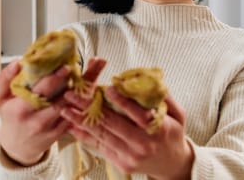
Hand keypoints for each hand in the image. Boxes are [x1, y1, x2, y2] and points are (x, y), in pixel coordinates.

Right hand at [0, 57, 106, 165]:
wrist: (17, 146)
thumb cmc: (10, 117)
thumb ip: (4, 79)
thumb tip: (18, 62)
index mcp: (21, 109)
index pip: (40, 92)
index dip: (55, 79)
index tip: (66, 66)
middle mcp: (38, 120)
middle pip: (62, 99)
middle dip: (75, 82)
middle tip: (87, 66)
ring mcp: (51, 128)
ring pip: (72, 107)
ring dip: (85, 89)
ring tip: (95, 68)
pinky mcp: (62, 133)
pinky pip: (76, 116)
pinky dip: (85, 101)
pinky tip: (94, 86)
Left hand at [61, 87, 193, 178]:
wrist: (172, 165)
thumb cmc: (172, 134)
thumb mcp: (177, 113)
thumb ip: (164, 96)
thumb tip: (149, 78)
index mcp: (158, 129)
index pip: (136, 113)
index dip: (121, 100)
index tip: (106, 87)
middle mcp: (143, 144)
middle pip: (112, 123)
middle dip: (89, 107)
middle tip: (72, 94)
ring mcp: (130, 155)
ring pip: (102, 135)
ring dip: (81, 121)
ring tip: (65, 109)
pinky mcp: (121, 163)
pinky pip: (100, 147)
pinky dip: (84, 136)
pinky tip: (72, 126)